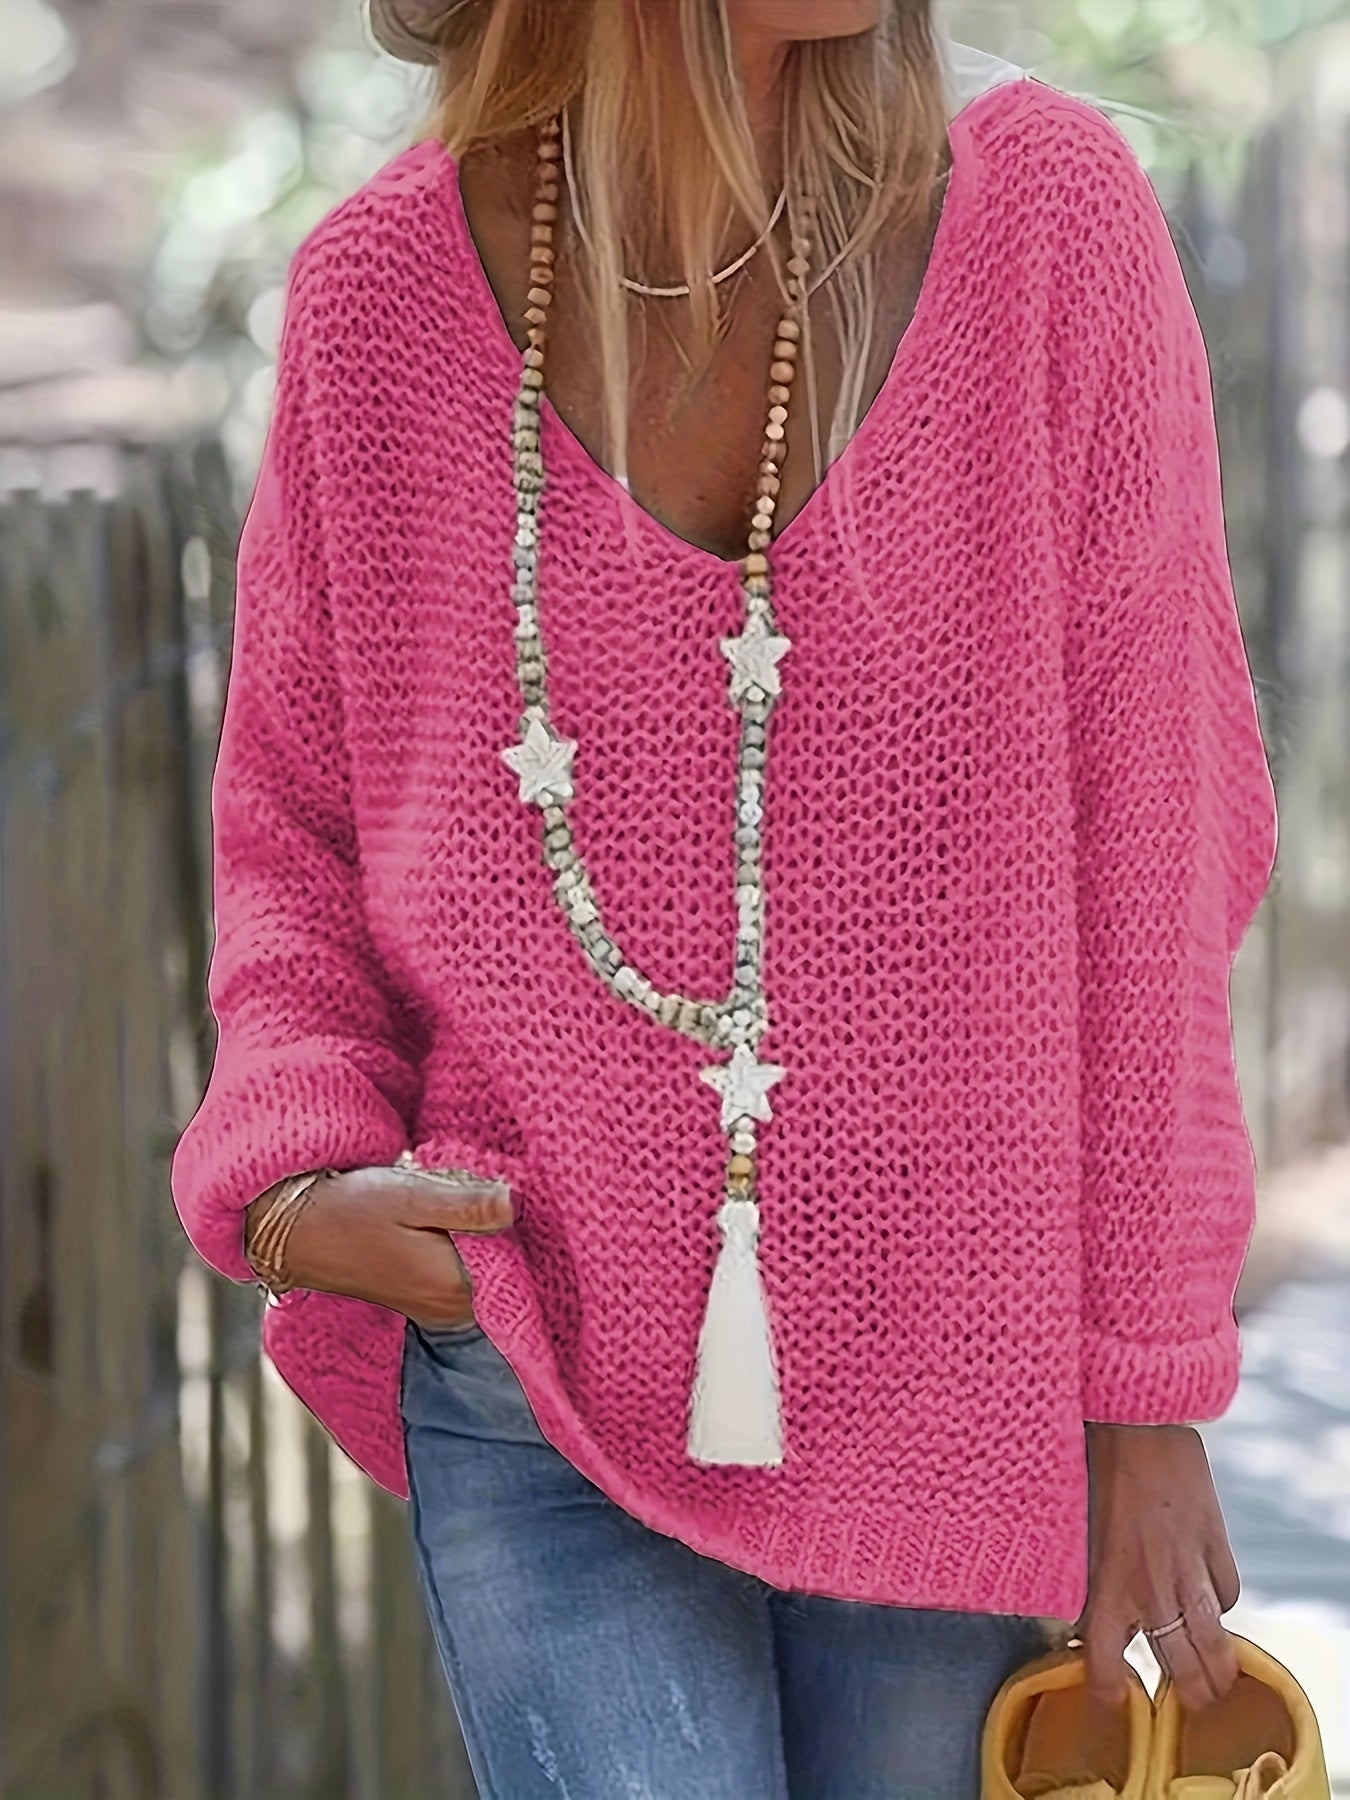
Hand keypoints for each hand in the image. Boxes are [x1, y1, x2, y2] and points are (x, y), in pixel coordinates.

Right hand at [243, 1164, 513, 1331]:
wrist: (295, 1228)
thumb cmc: (351, 1210)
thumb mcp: (413, 1196)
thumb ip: (469, 1204)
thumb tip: (518, 1204)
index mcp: (456, 1292)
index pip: (524, 1271)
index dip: (532, 1234)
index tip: (533, 1199)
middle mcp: (451, 1310)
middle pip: (509, 1272)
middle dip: (513, 1236)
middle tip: (504, 1192)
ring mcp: (438, 1306)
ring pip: (489, 1270)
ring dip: (490, 1238)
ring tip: (477, 1201)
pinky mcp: (425, 1294)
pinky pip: (468, 1271)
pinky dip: (472, 1245)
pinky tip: (461, 1218)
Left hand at [1075, 1421, 1240, 1711]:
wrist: (1133, 1418)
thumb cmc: (1091, 1465)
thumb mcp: (1073, 1529)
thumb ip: (1081, 1579)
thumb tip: (1078, 1619)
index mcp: (1107, 1584)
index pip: (1105, 1661)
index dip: (1107, 1689)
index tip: (1112, 1697)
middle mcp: (1151, 1586)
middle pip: (1180, 1666)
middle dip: (1188, 1694)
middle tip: (1188, 1698)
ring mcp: (1188, 1566)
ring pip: (1214, 1642)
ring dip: (1218, 1669)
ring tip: (1217, 1680)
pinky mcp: (1214, 1539)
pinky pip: (1228, 1591)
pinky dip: (1223, 1604)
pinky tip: (1213, 1601)